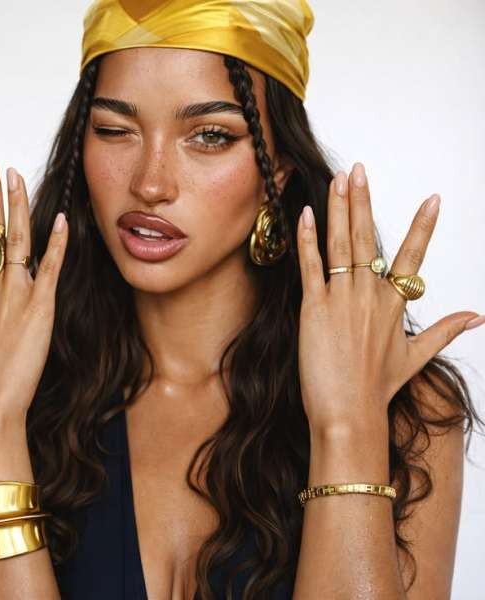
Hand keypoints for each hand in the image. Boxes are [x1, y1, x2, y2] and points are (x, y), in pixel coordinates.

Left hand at [295, 162, 483, 433]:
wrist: (350, 413)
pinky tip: (304, 214)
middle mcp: (371, 295)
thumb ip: (446, 330)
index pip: (413, 257)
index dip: (423, 226)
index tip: (433, 199)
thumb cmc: (378, 387)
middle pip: (368, 238)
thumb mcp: (416, 356)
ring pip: (342, 244)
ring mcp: (343, 298)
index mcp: (395, 304)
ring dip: (339, 209)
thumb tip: (479, 316)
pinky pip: (312, 266)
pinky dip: (307, 239)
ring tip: (338, 180)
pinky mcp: (315, 307)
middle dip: (363, 200)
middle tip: (359, 169)